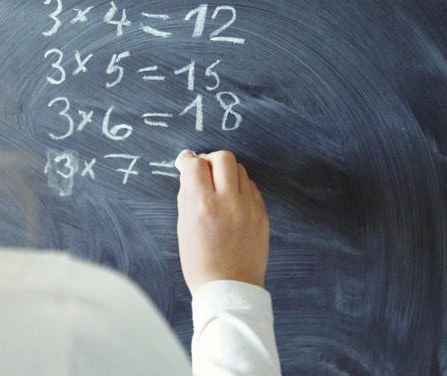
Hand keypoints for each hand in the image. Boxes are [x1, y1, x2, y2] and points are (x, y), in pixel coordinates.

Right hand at [175, 150, 268, 293]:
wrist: (230, 288)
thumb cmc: (201, 263)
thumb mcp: (184, 228)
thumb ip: (186, 196)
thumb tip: (188, 172)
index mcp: (203, 206)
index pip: (195, 165)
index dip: (187, 160)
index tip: (185, 163)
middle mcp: (228, 203)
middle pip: (222, 157)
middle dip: (209, 159)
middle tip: (203, 170)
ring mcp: (249, 208)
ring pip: (240, 169)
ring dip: (225, 172)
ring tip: (218, 186)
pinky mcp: (262, 215)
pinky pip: (251, 187)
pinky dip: (239, 187)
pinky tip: (231, 200)